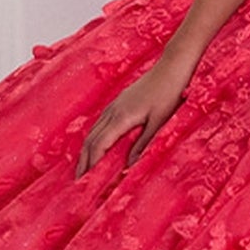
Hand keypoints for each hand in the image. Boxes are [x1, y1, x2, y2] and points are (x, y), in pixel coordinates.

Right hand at [74, 55, 191, 177]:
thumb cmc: (169, 94)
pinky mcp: (118, 102)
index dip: (90, 164)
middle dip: (83, 160)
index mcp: (122, 118)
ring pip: (93, 131)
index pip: (99, 145)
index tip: (85, 180)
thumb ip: (142, 144)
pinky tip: (95, 146)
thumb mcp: (159, 123)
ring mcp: (114, 106)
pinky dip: (93, 138)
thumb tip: (129, 165)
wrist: (171, 68)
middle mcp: (113, 111)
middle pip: (90, 140)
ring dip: (86, 150)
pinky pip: (99, 124)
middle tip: (78, 180)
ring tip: (83, 167)